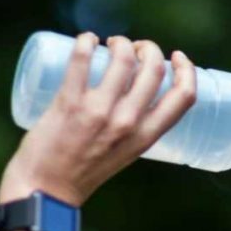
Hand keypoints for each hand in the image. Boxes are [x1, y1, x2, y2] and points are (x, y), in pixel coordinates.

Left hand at [0, 32, 197, 206]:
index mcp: (146, 137)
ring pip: (123, 58)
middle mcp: (127, 122)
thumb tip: (134, 94)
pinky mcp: (69, 103)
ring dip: (121, 42)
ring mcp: (99, 111)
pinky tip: (86, 39)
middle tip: (134, 48)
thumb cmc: (82, 172)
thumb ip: (133, 129)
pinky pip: (81, 59)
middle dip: (149, 48)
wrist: (44, 191)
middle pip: (154, 68)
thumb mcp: (124, 153)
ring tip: (111, 43)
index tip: (176, 57)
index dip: (187, 70)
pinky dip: (86, 41)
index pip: (184, 96)